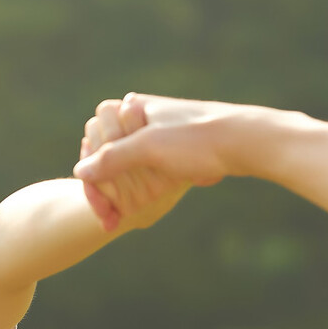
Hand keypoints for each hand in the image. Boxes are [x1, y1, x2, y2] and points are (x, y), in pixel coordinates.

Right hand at [79, 96, 191, 230]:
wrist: (247, 139)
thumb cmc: (196, 138)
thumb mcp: (149, 148)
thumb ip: (112, 158)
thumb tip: (80, 172)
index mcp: (131, 108)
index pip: (94, 144)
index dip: (93, 181)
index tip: (103, 212)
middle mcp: (142, 116)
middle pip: (109, 156)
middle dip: (107, 190)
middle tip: (111, 220)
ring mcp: (160, 132)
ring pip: (129, 165)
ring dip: (122, 193)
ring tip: (122, 219)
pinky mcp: (178, 147)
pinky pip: (149, 169)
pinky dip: (142, 188)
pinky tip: (144, 208)